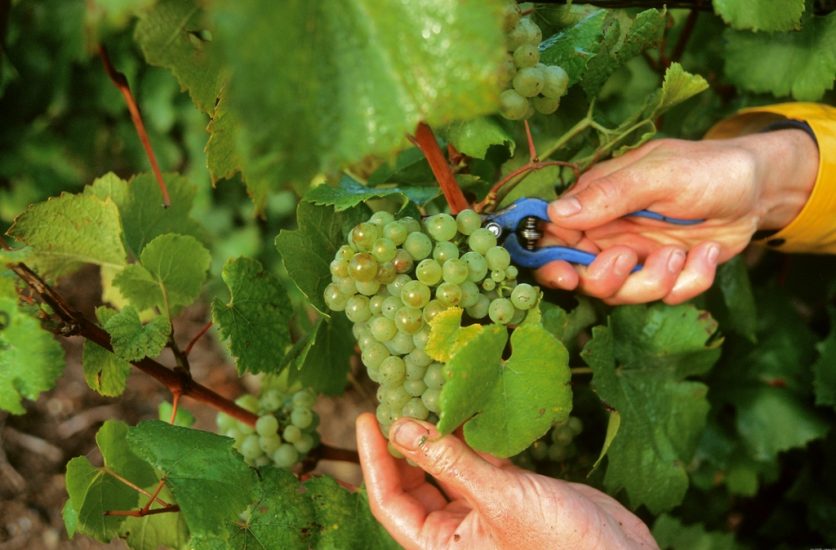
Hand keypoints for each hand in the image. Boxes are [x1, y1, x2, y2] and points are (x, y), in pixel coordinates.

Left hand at [356, 413, 657, 549]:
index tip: (367, 417)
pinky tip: (471, 408)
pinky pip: (482, 462)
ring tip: (430, 395)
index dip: (374, 459)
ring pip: (448, 468)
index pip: (389, 501)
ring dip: (441, 435)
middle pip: (414, 483)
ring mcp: (485, 512)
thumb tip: (400, 428)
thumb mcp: (500, 500)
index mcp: (440, 546)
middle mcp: (456, 532)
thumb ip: (450, 462)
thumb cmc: (562, 545)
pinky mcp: (513, 494)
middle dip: (404, 444)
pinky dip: (476, 437)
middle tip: (398, 398)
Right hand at [535, 129, 817, 303]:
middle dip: (605, 279)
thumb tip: (555, 213)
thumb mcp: (659, 174)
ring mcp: (637, 256)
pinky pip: (667, 295)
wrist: (760, 186)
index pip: (551, 237)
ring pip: (623, 293)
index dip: (549, 261)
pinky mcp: (667, 273)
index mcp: (594, 204)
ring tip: (680, 252)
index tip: (565, 274)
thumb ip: (609, 193)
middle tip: (626, 259)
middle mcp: (608, 234)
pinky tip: (708, 252)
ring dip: (654, 280)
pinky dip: (692, 279)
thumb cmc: (707, 168)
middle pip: (583, 277)